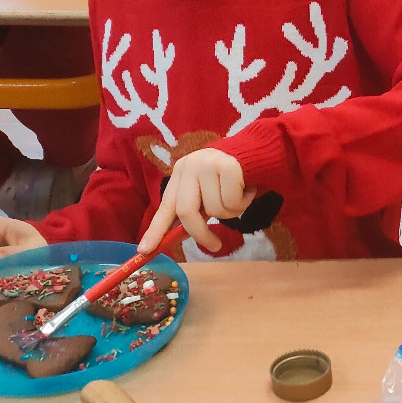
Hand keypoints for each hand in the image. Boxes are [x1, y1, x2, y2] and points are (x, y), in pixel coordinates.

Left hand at [137, 148, 251, 254]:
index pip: (165, 206)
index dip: (155, 230)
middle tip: (215, 245)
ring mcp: (208, 164)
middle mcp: (189, 166)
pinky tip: (247, 190)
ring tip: (238, 197)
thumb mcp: (206, 194)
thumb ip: (193, 211)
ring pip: (215, 210)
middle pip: (187, 211)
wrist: (256, 152)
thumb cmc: (229, 180)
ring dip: (231, 213)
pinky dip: (243, 203)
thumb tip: (176, 237)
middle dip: (201, 234)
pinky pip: (233, 202)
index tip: (144, 250)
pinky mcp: (229, 166)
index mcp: (180, 174)